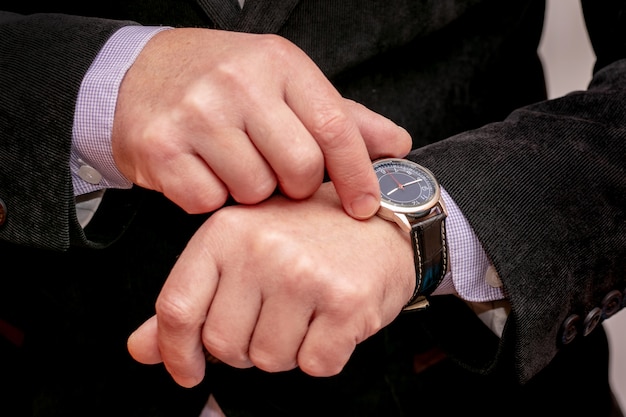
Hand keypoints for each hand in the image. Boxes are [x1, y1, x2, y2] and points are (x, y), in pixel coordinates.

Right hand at [112, 28, 410, 218]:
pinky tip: (202, 171)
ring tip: (232, 164)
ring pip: (255, 190)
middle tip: (274, 170)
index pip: (335, 128)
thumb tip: (397, 146)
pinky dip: (211, 198)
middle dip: (294, 184)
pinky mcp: (160, 147)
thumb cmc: (224, 83)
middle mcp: (238, 83)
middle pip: (299, 168)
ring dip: (250, 191)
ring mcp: (196, 114)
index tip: (364, 205)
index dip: (357, 174)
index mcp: (279, 63)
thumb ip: (341, 118)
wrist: (142, 72)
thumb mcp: (285, 85)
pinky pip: (208, 203)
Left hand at [127, 182, 415, 387]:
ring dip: (287, 349)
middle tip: (275, 314)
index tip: (187, 371)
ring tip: (306, 311)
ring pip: (270, 360)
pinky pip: (315, 365)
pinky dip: (323, 354)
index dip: (176, 352)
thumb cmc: (310, 236)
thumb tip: (143, 349)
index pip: (178, 307)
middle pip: (225, 346)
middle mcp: (262, 249)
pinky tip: (331, 319)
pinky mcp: (344, 302)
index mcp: (226, 231)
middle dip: (247, 345)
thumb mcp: (242, 251)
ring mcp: (304, 275)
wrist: (382, 223)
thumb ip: (193, 299)